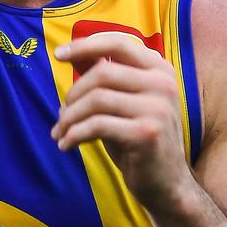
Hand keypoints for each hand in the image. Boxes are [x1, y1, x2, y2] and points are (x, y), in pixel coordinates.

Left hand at [51, 33, 195, 210]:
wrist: (167, 183)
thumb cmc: (138, 138)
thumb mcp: (124, 102)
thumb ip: (105, 77)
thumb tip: (71, 54)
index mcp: (159, 69)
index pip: (118, 43)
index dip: (85, 45)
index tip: (59, 55)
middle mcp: (163, 84)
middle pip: (102, 72)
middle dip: (73, 94)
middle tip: (61, 114)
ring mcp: (158, 108)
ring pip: (96, 99)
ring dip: (69, 117)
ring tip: (60, 132)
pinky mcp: (147, 134)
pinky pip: (97, 125)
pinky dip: (74, 134)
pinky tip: (66, 145)